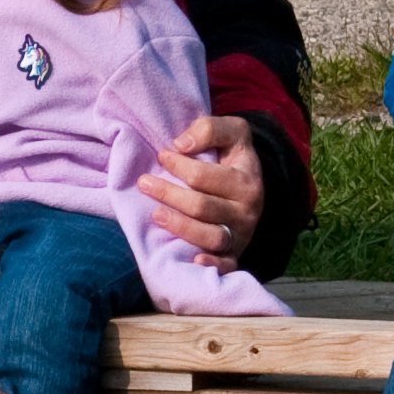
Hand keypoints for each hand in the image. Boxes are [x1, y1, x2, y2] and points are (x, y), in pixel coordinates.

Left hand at [136, 112, 267, 263]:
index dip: (179, 164)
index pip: (205, 176)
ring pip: (210, 236)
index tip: (162, 155)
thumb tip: (182, 144)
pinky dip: (212, 264)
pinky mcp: (235, 254)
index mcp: (246, 179)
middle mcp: (247, 210)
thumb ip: (211, 128)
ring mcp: (241, 234)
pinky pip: (227, 265)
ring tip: (155, 214)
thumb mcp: (232, 133)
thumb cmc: (231, 158)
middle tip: (144, 183)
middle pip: (202, 206)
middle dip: (169, 194)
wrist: (250, 188)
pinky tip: (194, 259)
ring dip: (180, 226)